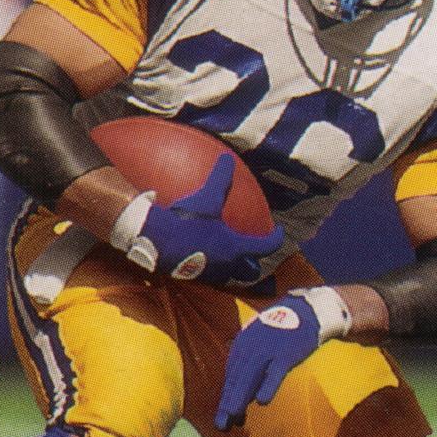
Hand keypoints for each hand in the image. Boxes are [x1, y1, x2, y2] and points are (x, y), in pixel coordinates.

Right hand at [115, 155, 283, 284]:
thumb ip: (220, 178)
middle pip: (250, 272)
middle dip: (254, 264)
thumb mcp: (207, 196)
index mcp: (236, 247)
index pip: (266, 246)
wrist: (157, 241)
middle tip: (254, 253)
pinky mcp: (192, 278)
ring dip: (231, 267)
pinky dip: (210, 267)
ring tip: (228, 255)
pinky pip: (208, 275)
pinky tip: (200, 256)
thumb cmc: (188, 220)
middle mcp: (228, 265)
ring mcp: (210, 275)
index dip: (276, 238)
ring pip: (229, 276)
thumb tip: (226, 158)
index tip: (279, 232)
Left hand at [215, 288, 351, 429]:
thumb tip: (241, 387)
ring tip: (233, 417)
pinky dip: (268, 385)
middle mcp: (250, 347)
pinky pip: (275, 372)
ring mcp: (267, 350)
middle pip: (236, 379)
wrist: (305, 310)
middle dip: (228, 402)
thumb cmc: (281, 330)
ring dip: (240, 397)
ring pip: (250, 377)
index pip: (231, 376)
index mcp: (242, 345)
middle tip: (221, 425)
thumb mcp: (258, 340)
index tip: (222, 418)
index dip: (226, 397)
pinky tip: (262, 401)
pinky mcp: (286, 353)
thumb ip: (249, 360)